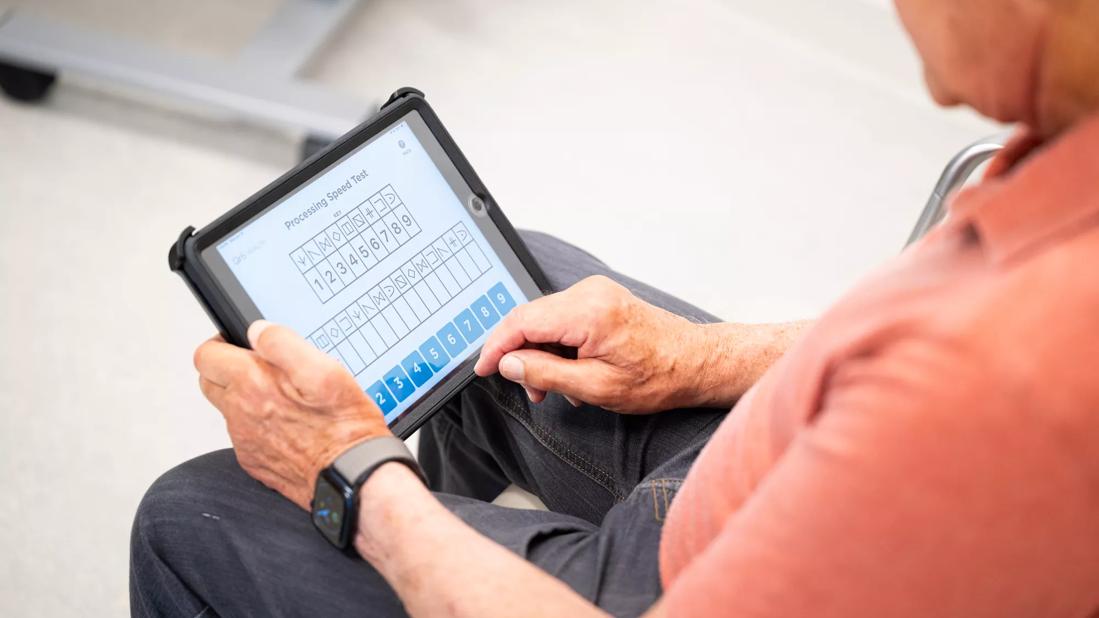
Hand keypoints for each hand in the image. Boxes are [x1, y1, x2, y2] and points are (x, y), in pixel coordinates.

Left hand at [193, 321, 389, 509]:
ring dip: (245, 398)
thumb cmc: (344, 427)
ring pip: (228, 410)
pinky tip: (290, 424)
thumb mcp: (325, 371)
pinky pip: (245, 435)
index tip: (241, 344)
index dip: (221, 344)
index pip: (205, 356)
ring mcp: (245, 441)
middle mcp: (240, 414)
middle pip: (209, 382)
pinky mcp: (254, 462)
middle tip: (259, 367)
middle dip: (226, 369)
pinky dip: (260, 425)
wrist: (352, 476)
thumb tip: (257, 330)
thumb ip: (283, 343)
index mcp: (252, 385)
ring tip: (284, 397)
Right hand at [475, 275, 715, 413]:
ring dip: (541, 354)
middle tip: (528, 391)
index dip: (496, 347)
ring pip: (544, 320)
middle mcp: (590, 293)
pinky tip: (570, 372)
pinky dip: (557, 346)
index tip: (483, 369)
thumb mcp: (596, 388)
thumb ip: (546, 374)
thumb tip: (509, 365)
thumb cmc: (659, 376)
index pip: (522, 321)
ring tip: (554, 389)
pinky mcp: (600, 298)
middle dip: (520, 356)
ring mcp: (595, 292)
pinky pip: (562, 319)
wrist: (697, 362)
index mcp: (588, 312)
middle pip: (530, 318)